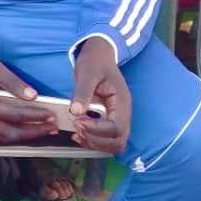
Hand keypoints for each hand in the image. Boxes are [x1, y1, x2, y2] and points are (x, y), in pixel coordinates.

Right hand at [0, 40, 56, 142]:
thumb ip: (12, 81)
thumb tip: (32, 96)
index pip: (13, 115)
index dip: (34, 116)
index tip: (51, 114)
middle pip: (10, 133)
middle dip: (33, 132)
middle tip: (52, 126)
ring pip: (5, 136)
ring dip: (26, 135)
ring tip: (45, 129)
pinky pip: (0, 132)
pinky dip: (17, 132)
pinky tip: (29, 127)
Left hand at [70, 37, 131, 153]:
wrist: (99, 56)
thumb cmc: (94, 63)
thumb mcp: (86, 73)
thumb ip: (82, 92)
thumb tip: (77, 111)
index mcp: (121, 102)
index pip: (116, 127)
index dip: (97, 130)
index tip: (79, 122)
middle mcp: (123, 113)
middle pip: (119, 141)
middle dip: (97, 140)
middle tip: (77, 129)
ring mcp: (118, 118)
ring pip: (114, 144)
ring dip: (96, 144)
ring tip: (77, 132)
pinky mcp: (109, 120)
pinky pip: (107, 139)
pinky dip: (93, 141)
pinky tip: (78, 134)